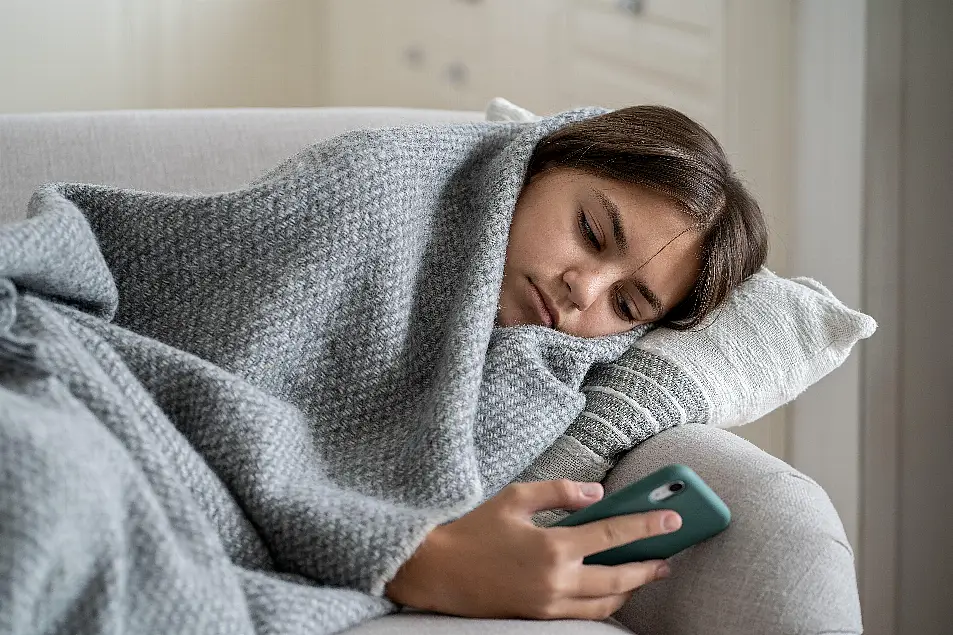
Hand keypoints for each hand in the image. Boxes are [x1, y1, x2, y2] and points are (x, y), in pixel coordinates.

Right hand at [384, 479, 680, 619]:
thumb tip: (597, 492)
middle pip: (618, 578)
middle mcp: (556, 580)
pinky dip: (604, 605)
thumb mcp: (515, 498)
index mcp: (553, 546)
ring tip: (646, 575)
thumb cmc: (471, 530)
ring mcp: (548, 603)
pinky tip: (611, 593)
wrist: (435, 570)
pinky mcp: (538, 616)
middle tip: (668, 557)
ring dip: (631, 590)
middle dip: (648, 566)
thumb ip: (559, 493)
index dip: (646, 526)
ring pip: (604, 604)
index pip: (612, 535)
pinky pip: (583, 616)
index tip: (673, 519)